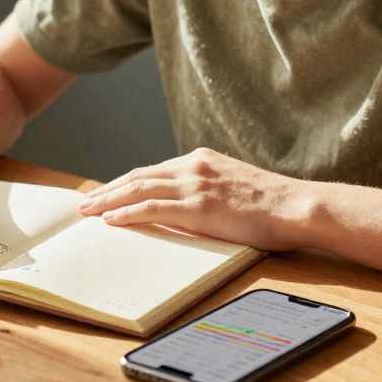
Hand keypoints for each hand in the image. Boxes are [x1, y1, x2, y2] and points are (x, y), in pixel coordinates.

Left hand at [77, 148, 306, 250]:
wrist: (297, 206)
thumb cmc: (273, 205)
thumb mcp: (233, 188)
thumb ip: (207, 191)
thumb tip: (184, 210)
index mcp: (201, 160)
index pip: (152, 171)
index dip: (125, 183)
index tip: (107, 193)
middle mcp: (193, 166)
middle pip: (138, 176)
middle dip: (108, 190)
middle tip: (85, 203)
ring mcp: (195, 184)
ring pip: (138, 189)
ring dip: (108, 201)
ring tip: (87, 212)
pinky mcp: (198, 205)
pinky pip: (152, 208)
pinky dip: (127, 213)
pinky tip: (110, 220)